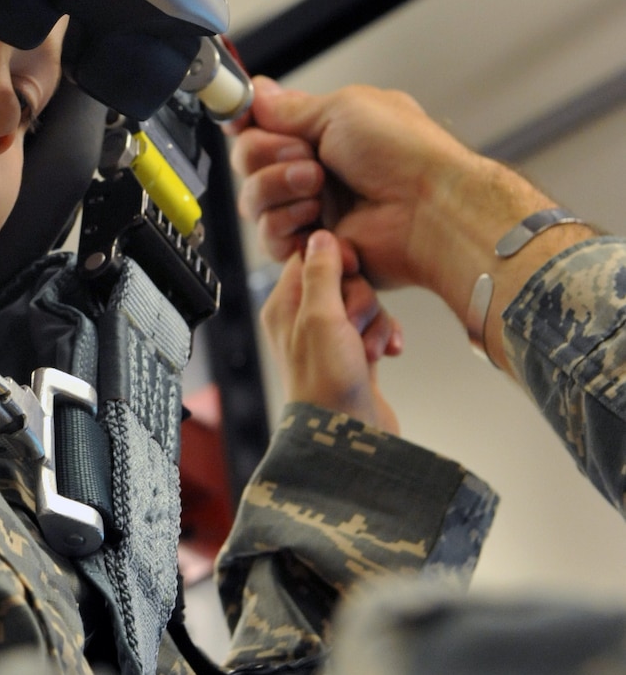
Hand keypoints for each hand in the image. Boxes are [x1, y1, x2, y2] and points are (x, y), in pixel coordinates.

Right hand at [230, 77, 556, 313]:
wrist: (429, 209)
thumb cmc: (403, 153)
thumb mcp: (343, 108)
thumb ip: (290, 108)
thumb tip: (256, 94)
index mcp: (320, 130)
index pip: (260, 124)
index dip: (243, 121)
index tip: (238, 119)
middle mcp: (310, 167)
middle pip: (247, 161)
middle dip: (265, 155)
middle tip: (304, 156)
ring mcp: (309, 208)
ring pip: (252, 200)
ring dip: (276, 189)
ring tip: (316, 187)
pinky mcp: (311, 245)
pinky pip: (269, 239)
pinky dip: (286, 225)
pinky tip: (317, 220)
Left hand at [263, 231, 400, 432]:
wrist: (350, 439)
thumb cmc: (327, 383)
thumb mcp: (320, 318)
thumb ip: (321, 273)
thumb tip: (319, 235)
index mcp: (283, 307)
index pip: (309, 257)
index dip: (337, 259)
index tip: (351, 270)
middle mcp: (303, 321)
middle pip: (344, 279)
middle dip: (360, 299)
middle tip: (353, 327)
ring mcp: (331, 339)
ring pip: (364, 304)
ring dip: (375, 322)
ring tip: (369, 351)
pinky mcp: (355, 355)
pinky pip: (377, 328)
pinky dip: (386, 337)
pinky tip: (390, 354)